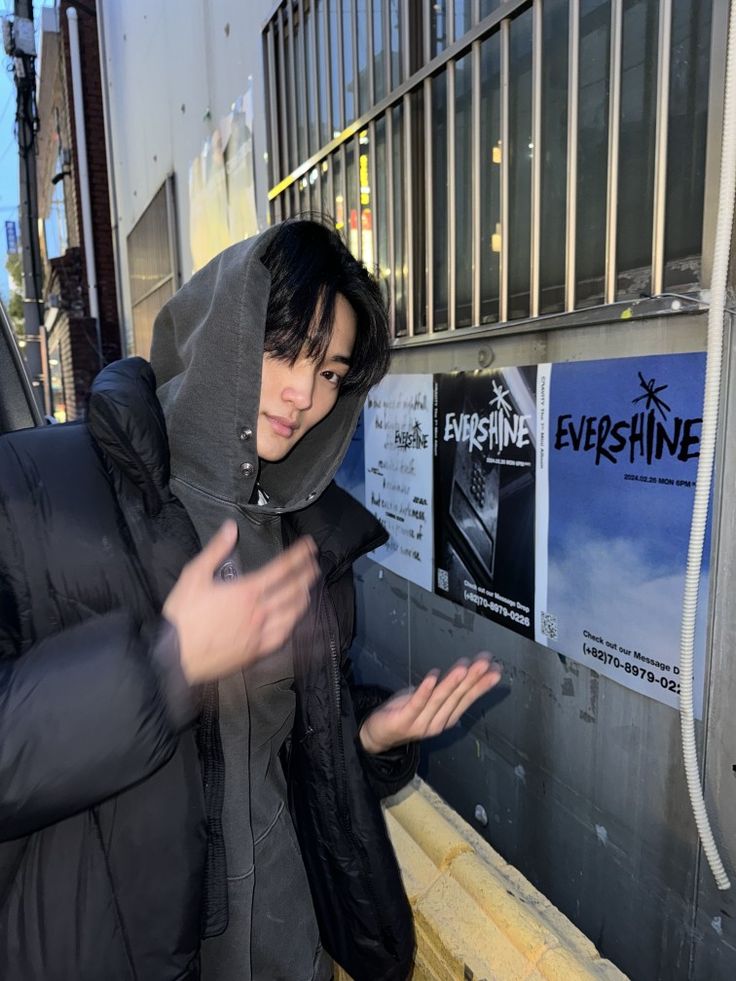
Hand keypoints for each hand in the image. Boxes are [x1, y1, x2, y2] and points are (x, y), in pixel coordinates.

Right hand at [163, 520, 318, 684]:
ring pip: (292, 613)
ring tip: (309, 588)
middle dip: (307, 574)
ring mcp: (260, 633)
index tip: (309, 546)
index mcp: (246, 591)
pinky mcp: (256, 652)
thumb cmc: (183, 617)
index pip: (281, 568)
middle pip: (292, 590)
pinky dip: (293, 624)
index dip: (299, 555)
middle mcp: (259, 611)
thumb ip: (215, 550)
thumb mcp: (193, 576)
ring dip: (303, 598)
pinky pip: (282, 636)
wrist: (175, 658)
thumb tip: (230, 528)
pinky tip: (294, 620)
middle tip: (316, 564)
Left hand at [358, 654, 501, 754]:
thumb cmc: (406, 712)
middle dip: (473, 678)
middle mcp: (439, 721)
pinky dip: (425, 690)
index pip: (468, 698)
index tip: (495, 669)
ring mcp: (422, 722)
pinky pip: (417, 703)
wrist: (378, 733)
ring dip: (453, 681)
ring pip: (441, 698)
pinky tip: (433, 675)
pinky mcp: (405, 719)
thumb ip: (447, 692)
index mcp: (447, 717)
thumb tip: (468, 677)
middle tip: (486, 661)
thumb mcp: (429, 700)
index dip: (482, 683)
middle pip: (458, 696)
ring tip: (465, 666)